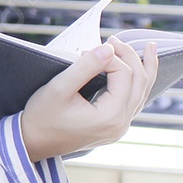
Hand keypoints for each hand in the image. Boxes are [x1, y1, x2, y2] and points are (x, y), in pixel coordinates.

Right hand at [20, 37, 158, 162]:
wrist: (33, 142)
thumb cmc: (42, 116)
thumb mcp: (59, 88)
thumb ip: (85, 67)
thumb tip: (108, 48)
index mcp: (110, 116)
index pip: (123, 75)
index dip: (109, 57)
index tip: (85, 51)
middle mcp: (121, 124)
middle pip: (139, 82)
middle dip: (131, 57)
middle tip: (114, 39)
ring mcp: (119, 127)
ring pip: (142, 93)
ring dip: (144, 68)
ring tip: (150, 48)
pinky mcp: (113, 126)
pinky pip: (134, 101)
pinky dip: (137, 83)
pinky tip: (138, 72)